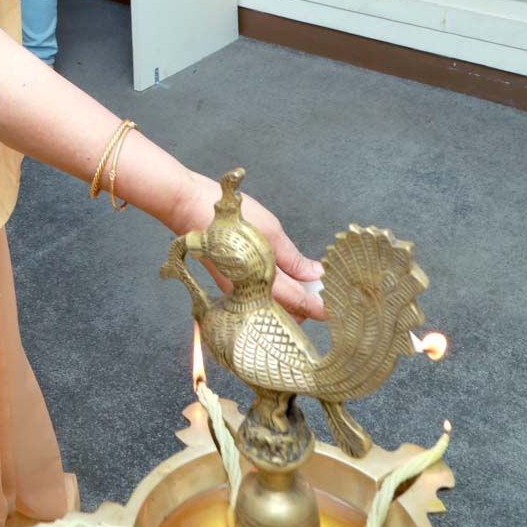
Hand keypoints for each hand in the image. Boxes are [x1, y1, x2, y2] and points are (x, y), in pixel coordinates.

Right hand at [184, 173, 325, 322]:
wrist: (188, 210)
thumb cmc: (229, 218)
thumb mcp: (270, 232)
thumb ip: (294, 259)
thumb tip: (316, 275)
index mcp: (263, 281)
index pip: (301, 305)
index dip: (321, 308)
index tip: (338, 308)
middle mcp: (249, 296)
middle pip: (287, 315)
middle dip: (306, 307)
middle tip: (320, 288)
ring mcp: (238, 294)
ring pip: (273, 310)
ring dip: (291, 302)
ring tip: (302, 280)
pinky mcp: (230, 288)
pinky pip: (258, 301)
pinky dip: (275, 295)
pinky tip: (280, 277)